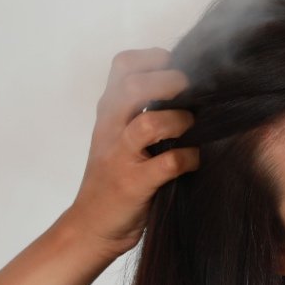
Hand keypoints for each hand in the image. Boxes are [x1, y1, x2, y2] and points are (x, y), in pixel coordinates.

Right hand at [61, 48, 198, 258]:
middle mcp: (110, 129)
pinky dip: (189, 158)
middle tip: (189, 90)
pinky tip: (193, 159)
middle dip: (169, 82)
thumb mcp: (115, 136)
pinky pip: (168, 164)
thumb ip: (137, 111)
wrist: (91, 226)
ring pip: (149, 124)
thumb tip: (187, 88)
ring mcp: (120, 157)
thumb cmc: (112, 178)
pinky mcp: (134, 185)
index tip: (174, 64)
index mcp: (108, 112)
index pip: (122, 65)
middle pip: (134, 86)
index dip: (152, 57)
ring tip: (190, 126)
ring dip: (179, 121)